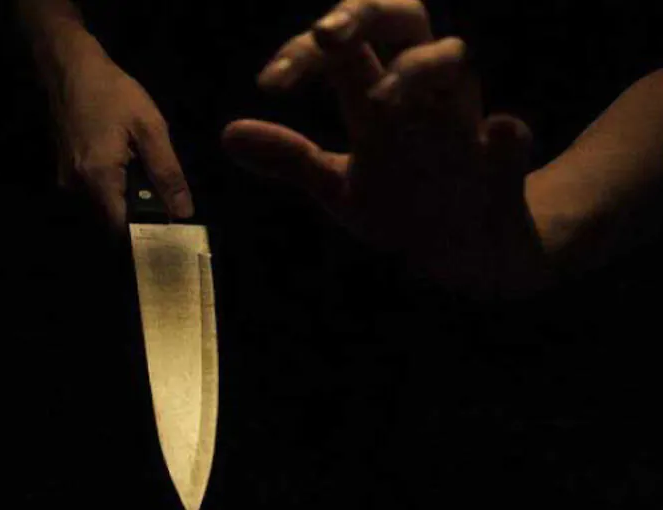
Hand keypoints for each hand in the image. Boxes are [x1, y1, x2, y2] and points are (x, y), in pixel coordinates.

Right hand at [51, 45, 193, 230]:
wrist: (70, 66)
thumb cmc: (113, 93)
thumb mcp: (151, 129)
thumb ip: (168, 173)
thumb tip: (183, 212)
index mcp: (98, 177)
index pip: (122, 229)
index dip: (147, 233)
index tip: (170, 232)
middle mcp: (77, 186)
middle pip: (114, 218)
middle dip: (142, 214)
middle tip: (168, 200)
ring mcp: (68, 179)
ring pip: (105, 205)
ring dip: (129, 199)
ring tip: (151, 179)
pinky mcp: (66, 170)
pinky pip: (96, 191)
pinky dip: (117, 187)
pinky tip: (132, 168)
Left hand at [222, 0, 538, 294]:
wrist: (457, 253)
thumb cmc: (400, 206)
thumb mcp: (336, 186)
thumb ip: (291, 159)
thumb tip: (228, 134)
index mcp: (383, 97)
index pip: (344, 49)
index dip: (305, 53)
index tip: (269, 84)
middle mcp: (422, 98)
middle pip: (407, 20)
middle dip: (366, 14)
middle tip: (326, 35)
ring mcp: (464, 128)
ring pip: (456, 64)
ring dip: (417, 72)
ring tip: (378, 104)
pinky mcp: (501, 171)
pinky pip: (514, 142)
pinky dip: (507, 139)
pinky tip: (500, 132)